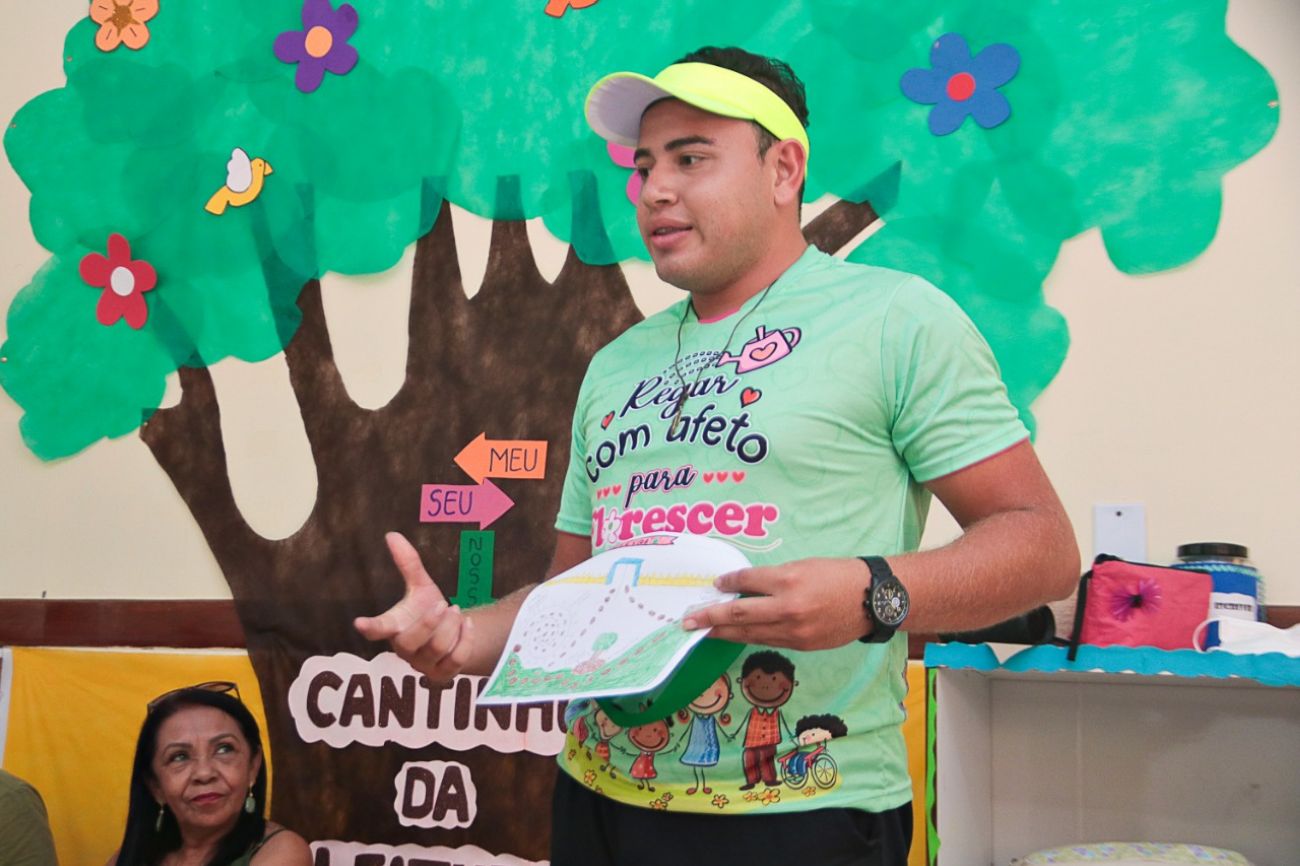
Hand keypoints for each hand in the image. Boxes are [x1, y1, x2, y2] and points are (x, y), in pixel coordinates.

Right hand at [354, 532, 473, 681]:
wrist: (452, 635)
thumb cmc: (426, 609)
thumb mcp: (421, 586)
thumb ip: (408, 563)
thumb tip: (392, 534)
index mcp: (394, 627)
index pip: (378, 630)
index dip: (370, 627)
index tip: (359, 623)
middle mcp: (404, 649)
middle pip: (409, 642)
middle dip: (428, 623)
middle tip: (444, 604)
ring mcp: (423, 664)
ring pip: (435, 650)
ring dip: (450, 628)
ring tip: (456, 611)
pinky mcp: (443, 674)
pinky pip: (455, 660)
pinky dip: (465, 640)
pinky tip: (468, 624)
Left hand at [681, 557, 870, 649]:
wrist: (872, 599)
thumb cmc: (838, 575)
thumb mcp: (803, 566)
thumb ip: (773, 579)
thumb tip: (745, 589)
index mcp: (788, 581)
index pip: (746, 582)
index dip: (727, 583)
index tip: (715, 584)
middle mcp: (788, 608)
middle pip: (739, 615)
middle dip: (709, 618)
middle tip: (688, 621)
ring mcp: (794, 631)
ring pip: (749, 634)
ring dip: (724, 633)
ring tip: (704, 631)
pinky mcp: (801, 645)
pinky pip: (767, 640)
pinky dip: (749, 637)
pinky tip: (735, 635)